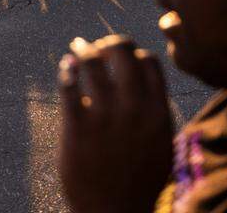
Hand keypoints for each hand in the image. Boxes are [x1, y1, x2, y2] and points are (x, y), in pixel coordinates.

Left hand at [59, 36, 172, 212]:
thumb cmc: (138, 182)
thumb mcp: (160, 145)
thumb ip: (155, 112)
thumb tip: (146, 79)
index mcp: (158, 112)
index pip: (148, 61)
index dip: (134, 53)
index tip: (121, 58)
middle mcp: (133, 109)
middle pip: (121, 52)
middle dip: (108, 44)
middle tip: (98, 50)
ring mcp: (105, 118)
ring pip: (91, 62)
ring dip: (83, 52)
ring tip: (77, 52)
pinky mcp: (77, 129)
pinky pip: (69, 86)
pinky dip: (66, 71)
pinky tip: (65, 68)